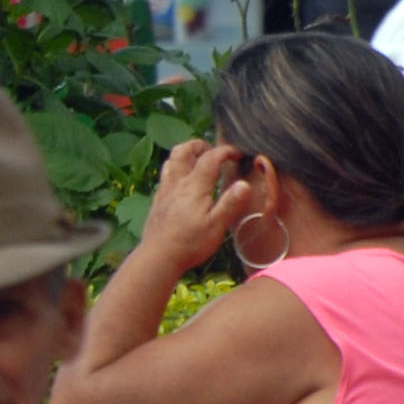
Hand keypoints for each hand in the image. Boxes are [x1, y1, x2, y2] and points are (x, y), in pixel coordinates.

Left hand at [138, 137, 260, 269]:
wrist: (158, 257)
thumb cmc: (190, 243)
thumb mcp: (217, 226)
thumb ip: (231, 203)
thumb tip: (245, 184)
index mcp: (194, 186)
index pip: (211, 158)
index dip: (226, 151)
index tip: (238, 154)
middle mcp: (177, 183)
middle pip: (183, 151)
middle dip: (200, 145)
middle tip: (214, 151)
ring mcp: (164, 191)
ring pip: (171, 161)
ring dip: (185, 154)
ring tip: (198, 160)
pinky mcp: (157, 201)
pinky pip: (165, 176)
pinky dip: (176, 169)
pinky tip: (183, 182)